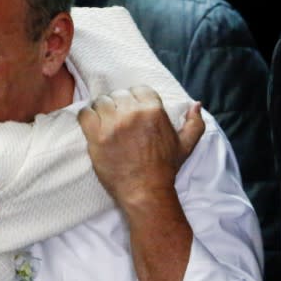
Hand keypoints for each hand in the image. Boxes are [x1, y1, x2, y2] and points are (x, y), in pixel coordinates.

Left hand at [78, 86, 204, 210]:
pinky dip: (86, 116)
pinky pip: (84, 114)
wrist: (144, 191)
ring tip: (103, 122)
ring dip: (100, 111)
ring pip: (100, 102)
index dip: (133, 99)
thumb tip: (196, 104)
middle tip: (117, 119)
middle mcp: (132, 114)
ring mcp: (113, 124)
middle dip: (117, 105)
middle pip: (117, 95)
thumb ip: (194, 123)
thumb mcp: (186, 145)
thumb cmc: (164, 169)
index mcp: (154, 110)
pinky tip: (91, 125)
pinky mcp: (96, 136)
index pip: (138, 90)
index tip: (131, 110)